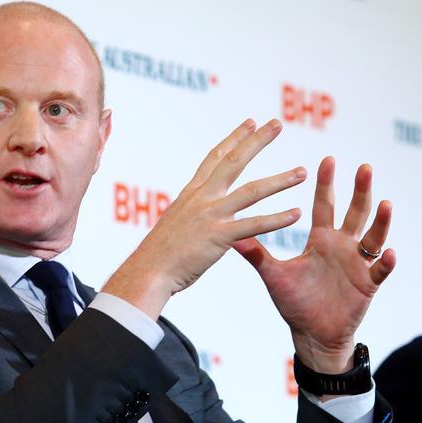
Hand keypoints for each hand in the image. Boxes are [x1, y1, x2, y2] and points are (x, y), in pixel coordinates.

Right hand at [104, 119, 304, 318]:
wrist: (147, 272)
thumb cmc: (158, 254)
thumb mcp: (175, 224)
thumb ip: (191, 214)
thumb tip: (198, 213)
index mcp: (191, 194)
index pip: (215, 158)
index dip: (234, 139)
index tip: (250, 122)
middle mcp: (201, 198)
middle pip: (233, 162)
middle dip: (257, 141)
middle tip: (277, 123)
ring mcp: (210, 216)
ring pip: (251, 192)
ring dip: (279, 180)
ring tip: (302, 173)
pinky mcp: (218, 237)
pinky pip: (254, 225)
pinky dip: (276, 220)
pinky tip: (296, 214)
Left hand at [234, 157, 395, 373]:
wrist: (311, 333)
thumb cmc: (294, 302)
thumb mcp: (273, 274)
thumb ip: (255, 253)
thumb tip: (228, 234)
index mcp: (320, 240)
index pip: (323, 206)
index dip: (326, 184)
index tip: (327, 159)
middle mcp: (341, 247)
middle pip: (353, 212)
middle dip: (359, 190)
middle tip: (364, 167)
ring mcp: (357, 264)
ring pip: (372, 236)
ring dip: (380, 221)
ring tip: (384, 203)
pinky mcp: (368, 284)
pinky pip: (380, 271)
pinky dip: (385, 262)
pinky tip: (388, 252)